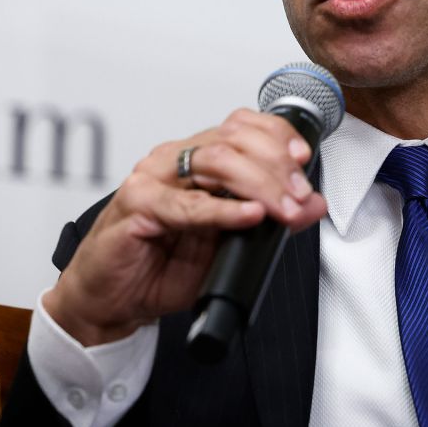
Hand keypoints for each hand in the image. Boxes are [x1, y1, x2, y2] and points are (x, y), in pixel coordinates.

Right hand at [42, 110, 326, 345]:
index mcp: (196, 159)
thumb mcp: (230, 244)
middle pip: (234, 140)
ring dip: (260, 185)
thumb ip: (271, 219)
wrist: (113, 300)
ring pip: (216, 162)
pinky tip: (249, 216)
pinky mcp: (137, 206)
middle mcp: (174, 160)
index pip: (242, 127)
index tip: (304, 161)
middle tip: (300, 196)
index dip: (278, 137)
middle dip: (277, 166)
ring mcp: (153, 179)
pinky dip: (224, 210)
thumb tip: (314, 204)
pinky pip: (187, 204)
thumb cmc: (161, 266)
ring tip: (284, 208)